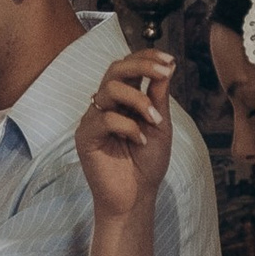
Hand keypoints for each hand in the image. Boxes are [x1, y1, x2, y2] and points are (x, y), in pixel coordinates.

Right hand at [76, 49, 177, 222]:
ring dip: (138, 100)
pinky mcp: (85, 137)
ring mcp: (93, 120)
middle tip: (164, 72)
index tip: (169, 60)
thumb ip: (159, 97)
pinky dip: (128, 126)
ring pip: (109, 90)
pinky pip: (104, 119)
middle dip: (141, 66)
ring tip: (155, 120)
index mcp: (123, 100)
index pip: (128, 68)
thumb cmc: (147, 164)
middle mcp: (106, 106)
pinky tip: (140, 140)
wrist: (137, 197)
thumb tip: (168, 67)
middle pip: (114, 69)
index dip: (146, 58)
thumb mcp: (161, 125)